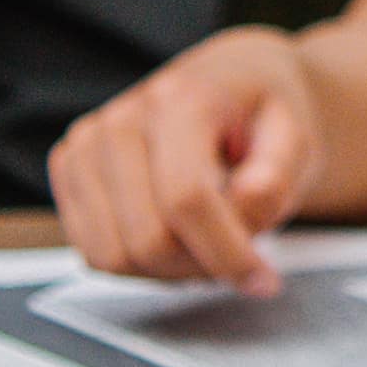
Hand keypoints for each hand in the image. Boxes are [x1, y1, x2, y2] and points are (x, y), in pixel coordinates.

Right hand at [53, 29, 328, 290]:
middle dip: (201, 266)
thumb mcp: (297, 137)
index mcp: (179, 99)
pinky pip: (93, 253)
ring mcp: (86, 144)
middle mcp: (121, 119)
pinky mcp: (68, 169)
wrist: (230, 84)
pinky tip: (174, 239)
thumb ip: (279, 173)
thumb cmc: (262, 116)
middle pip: (147, 239)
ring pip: (113, 256)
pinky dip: (138, 265)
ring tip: (206, 244)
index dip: (227, 254)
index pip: (186, 199)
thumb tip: (249, 199)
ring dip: (168, 271)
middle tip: (238, 257)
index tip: (263, 281)